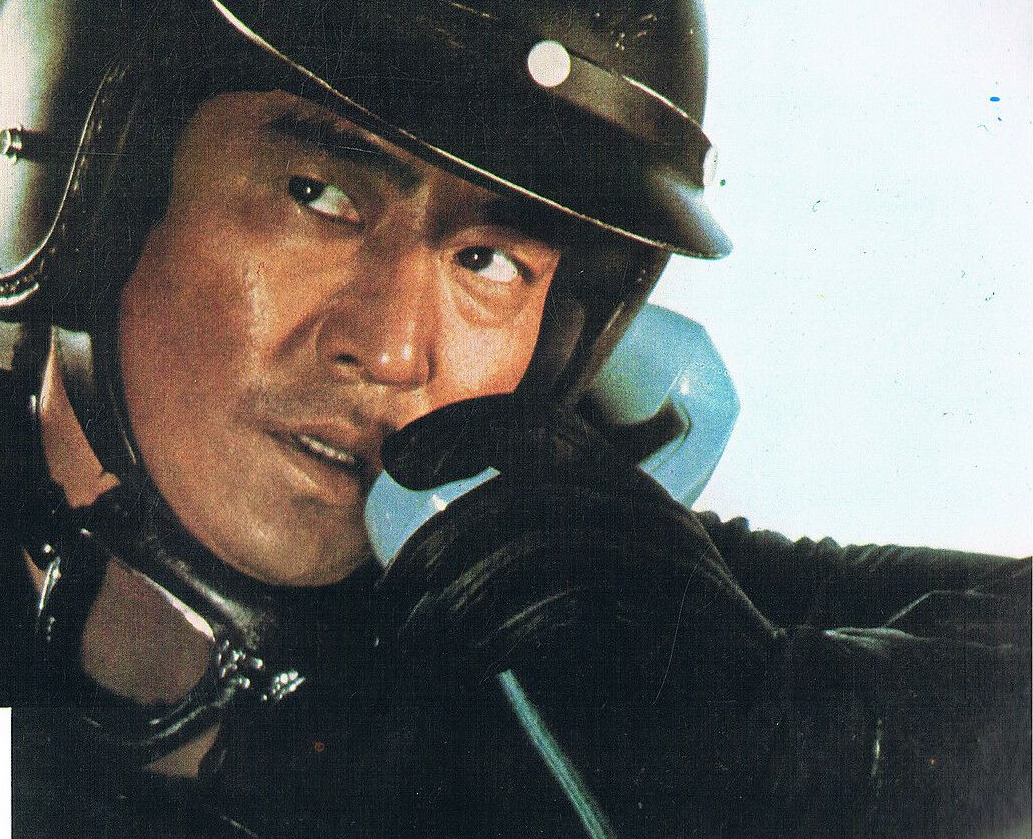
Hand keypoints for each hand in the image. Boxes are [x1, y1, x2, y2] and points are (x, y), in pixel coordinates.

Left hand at [374, 393, 776, 699]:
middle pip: (522, 492)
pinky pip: (567, 598)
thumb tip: (424, 570)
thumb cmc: (649, 667)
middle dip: (441, 541)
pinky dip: (503, 632)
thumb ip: (522, 567)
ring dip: (460, 596)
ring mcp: (664, 549)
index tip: (396, 464)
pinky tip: (468, 661)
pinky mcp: (671, 603)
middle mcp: (645, 506)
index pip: (535, 425)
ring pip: (535, 542)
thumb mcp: (578, 599)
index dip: (460, 430)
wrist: (753, 720)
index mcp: (620, 491)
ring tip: (414, 639)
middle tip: (391, 594)